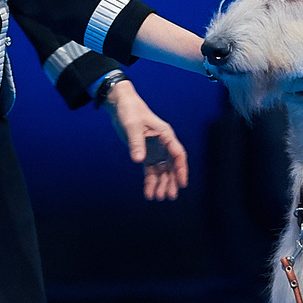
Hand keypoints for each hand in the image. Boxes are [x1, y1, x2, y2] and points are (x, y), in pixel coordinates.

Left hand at [104, 80, 189, 199]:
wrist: (120, 105)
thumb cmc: (130, 111)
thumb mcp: (133, 126)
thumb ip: (137, 143)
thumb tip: (139, 160)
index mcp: (166, 135)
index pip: (178, 154)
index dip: (181, 169)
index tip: (182, 183)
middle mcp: (163, 144)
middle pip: (171, 166)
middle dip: (171, 181)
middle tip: (169, 196)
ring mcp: (155, 149)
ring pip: (161, 170)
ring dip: (160, 183)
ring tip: (158, 197)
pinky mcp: (145, 153)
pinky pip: (150, 170)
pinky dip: (150, 181)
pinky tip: (148, 192)